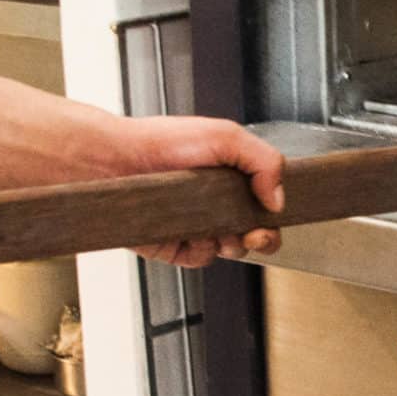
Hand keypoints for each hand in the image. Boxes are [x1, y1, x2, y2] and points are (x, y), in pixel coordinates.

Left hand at [104, 117, 286, 268]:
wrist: (118, 162)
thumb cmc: (163, 142)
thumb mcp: (226, 136)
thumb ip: (265, 161)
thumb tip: (278, 199)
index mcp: (232, 177)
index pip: (267, 203)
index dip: (275, 214)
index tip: (273, 214)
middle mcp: (217, 202)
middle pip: (256, 233)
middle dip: (263, 238)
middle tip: (256, 234)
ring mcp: (198, 225)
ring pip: (231, 249)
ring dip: (231, 243)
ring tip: (216, 226)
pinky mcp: (176, 245)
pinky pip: (201, 259)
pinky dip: (201, 250)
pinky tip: (191, 232)